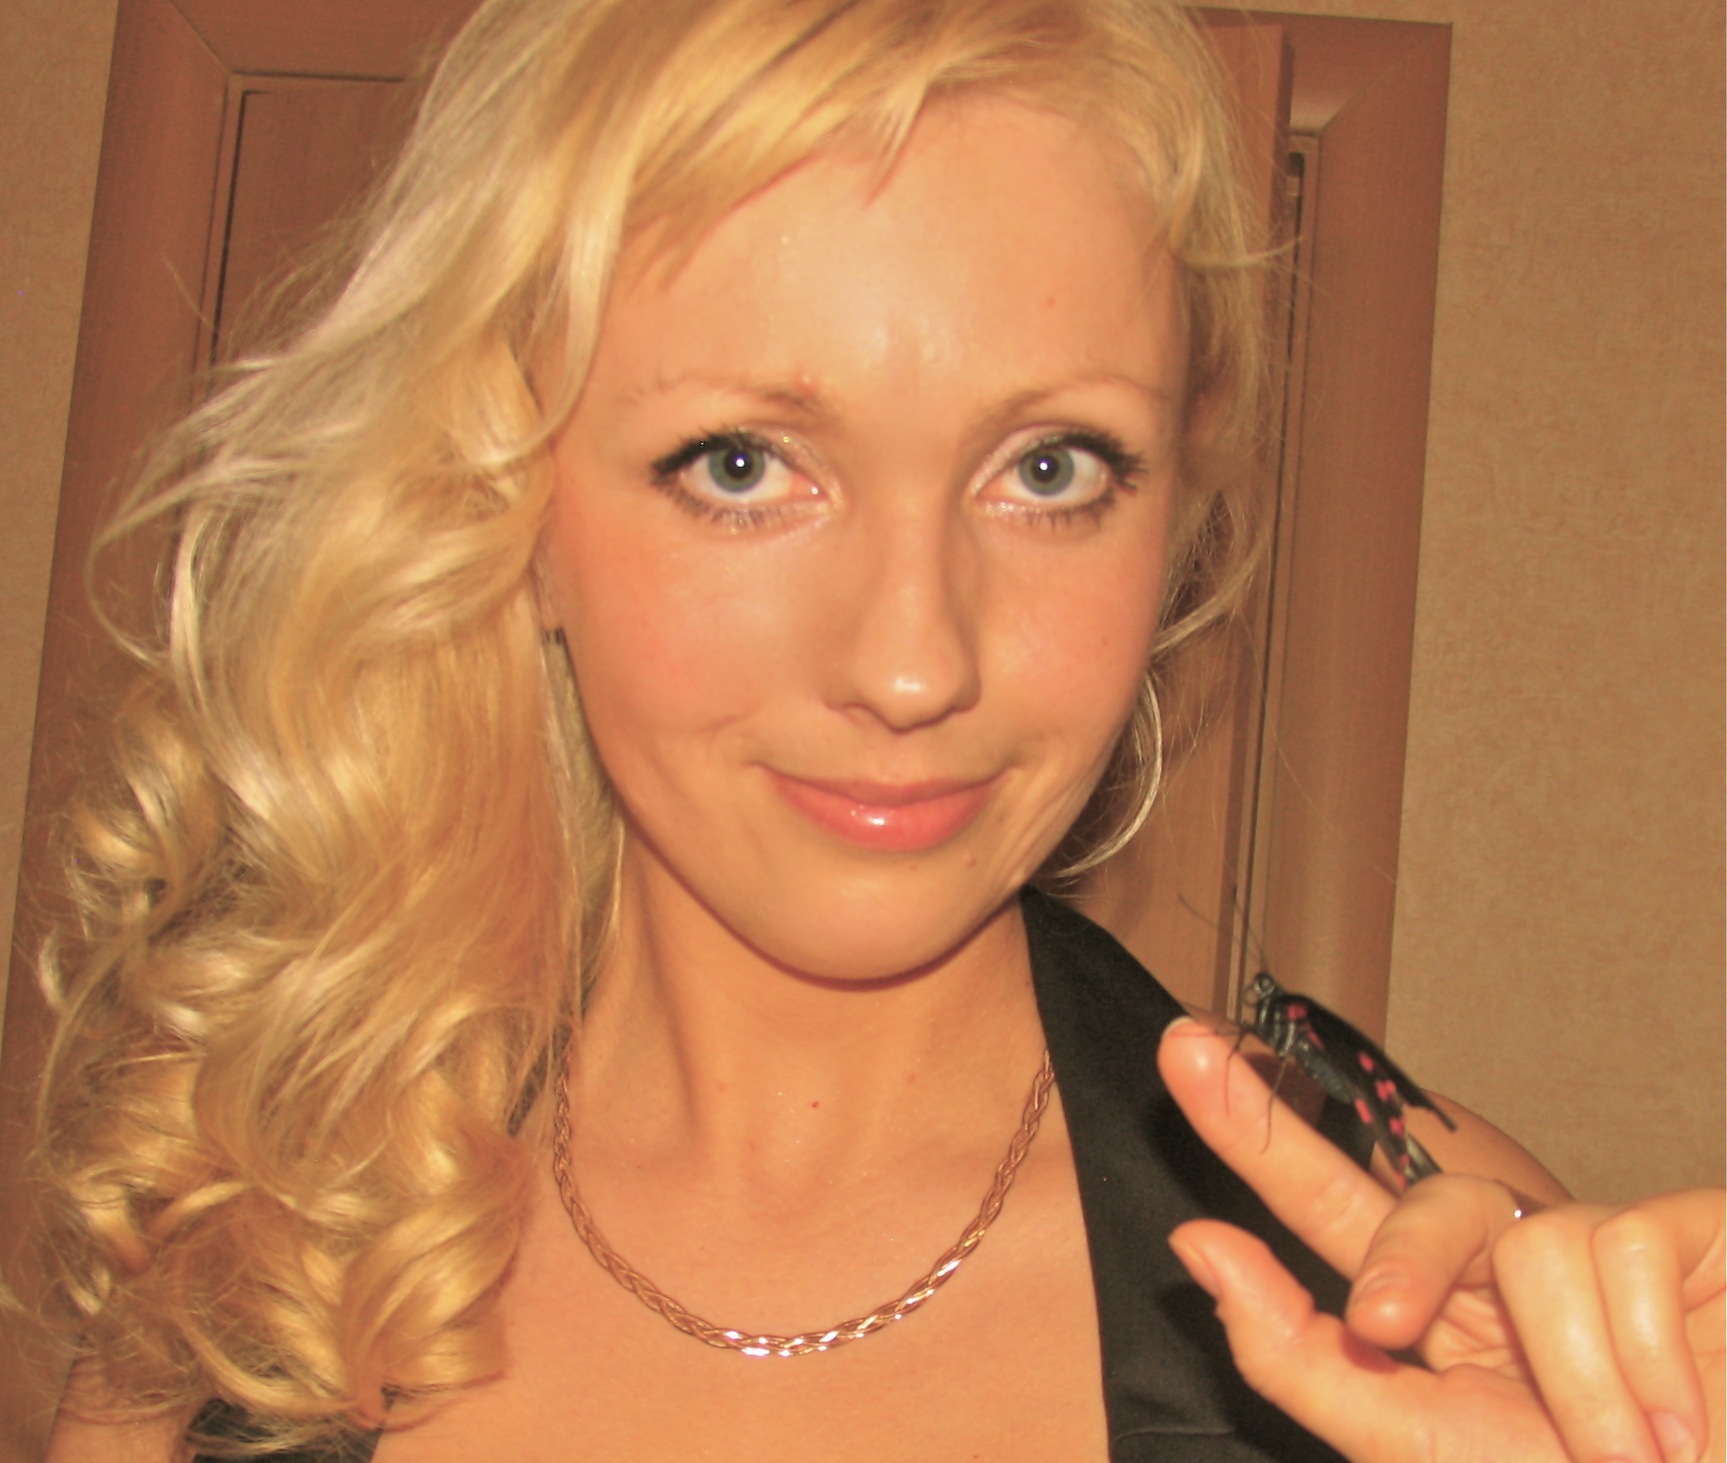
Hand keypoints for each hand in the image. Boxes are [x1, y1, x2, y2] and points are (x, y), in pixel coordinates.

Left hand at [1157, 1018, 1725, 1462]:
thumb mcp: (1429, 1447)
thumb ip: (1310, 1364)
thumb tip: (1199, 1248)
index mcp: (1438, 1323)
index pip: (1326, 1215)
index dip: (1256, 1134)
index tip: (1182, 1054)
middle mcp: (1501, 1271)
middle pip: (1391, 1181)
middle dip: (1278, 1135)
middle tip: (1198, 1083)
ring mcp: (1587, 1242)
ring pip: (1507, 1236)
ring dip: (1565, 1376)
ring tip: (1625, 1453)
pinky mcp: (1675, 1225)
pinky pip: (1609, 1250)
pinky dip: (1639, 1362)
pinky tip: (1685, 1419)